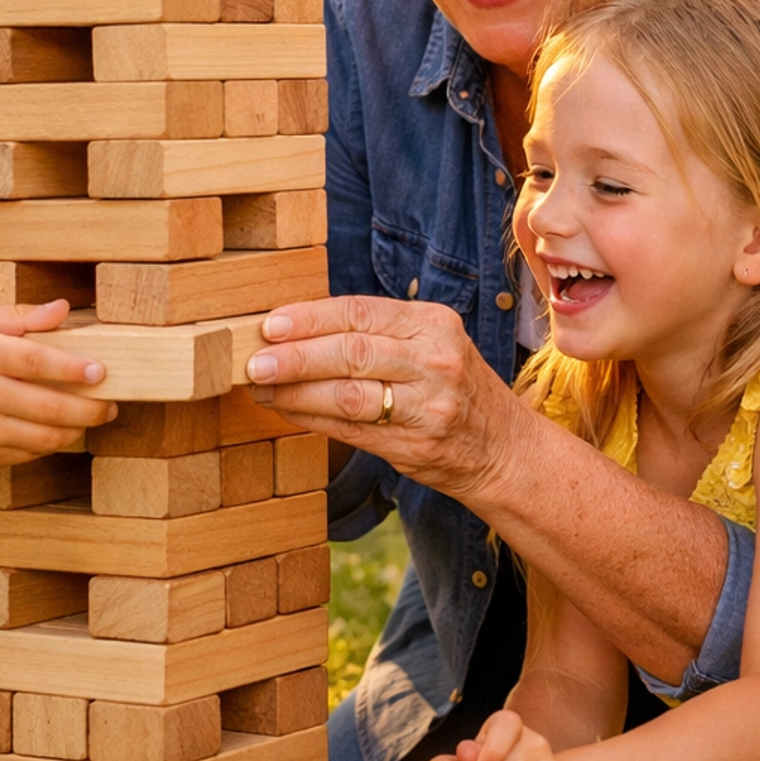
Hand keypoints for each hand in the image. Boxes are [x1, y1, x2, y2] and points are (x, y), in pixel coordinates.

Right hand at [0, 299, 116, 467]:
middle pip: (49, 406)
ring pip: (46, 436)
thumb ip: (18, 316)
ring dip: (79, 428)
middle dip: (90, 407)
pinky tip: (64, 429)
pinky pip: (32, 452)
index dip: (73, 369)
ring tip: (96, 415)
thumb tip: (62, 309)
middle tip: (110, 401)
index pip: (35, 362)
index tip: (101, 371)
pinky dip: (54, 442)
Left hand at [244, 294, 530, 509]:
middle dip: (296, 357)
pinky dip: (313, 419)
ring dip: (296, 392)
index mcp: (434, 324)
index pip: (361, 313)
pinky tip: (288, 411)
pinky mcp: (417, 446)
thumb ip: (377, 334)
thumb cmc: (452, 387)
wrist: (504, 448)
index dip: (310, 318)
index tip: (270, 325)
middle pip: (352, 352)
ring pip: (348, 395)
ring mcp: (429, 406)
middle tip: (255, 361)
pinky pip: (352, 430)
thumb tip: (296, 329)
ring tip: (262, 388)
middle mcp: (435, 361)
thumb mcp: (431, 343)